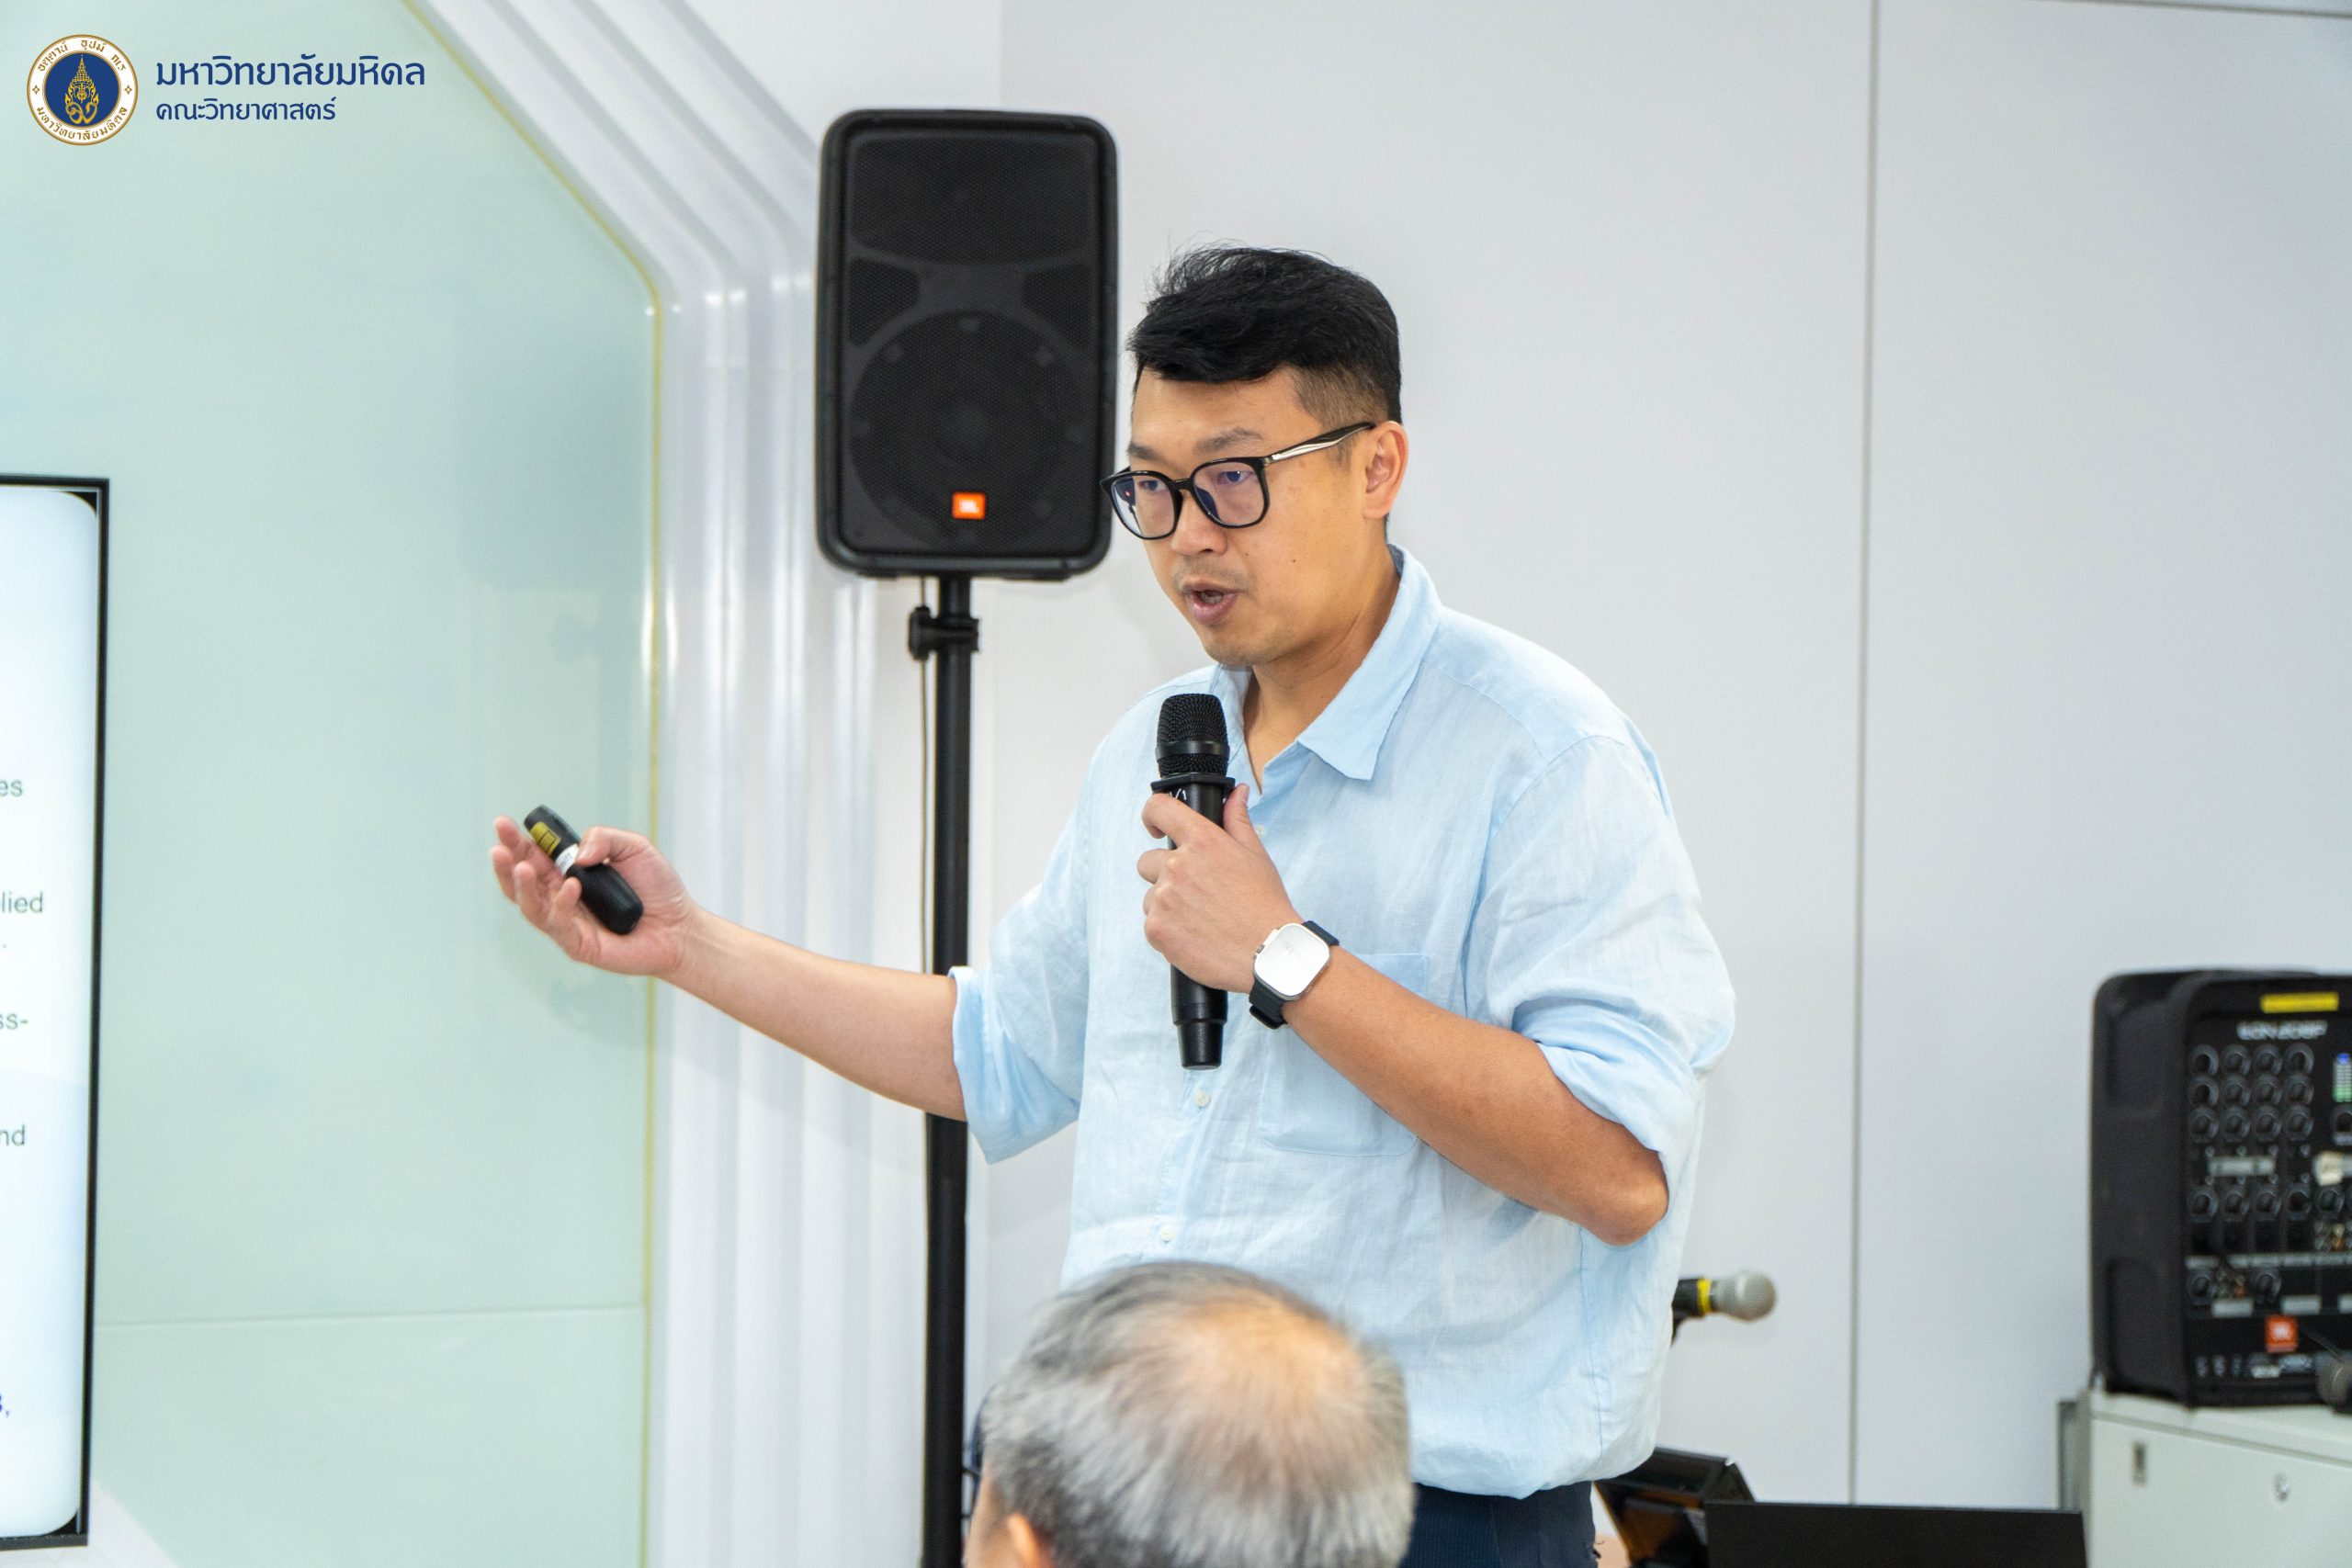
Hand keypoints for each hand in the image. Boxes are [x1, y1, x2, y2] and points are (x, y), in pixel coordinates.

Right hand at [490, 815, 696, 977]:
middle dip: (508, 862)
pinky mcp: (579, 945)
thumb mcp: (635, 848)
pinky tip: (570, 887)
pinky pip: (560, 925)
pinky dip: (562, 905)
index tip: (502, 824)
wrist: (681, 927)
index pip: (533, 856)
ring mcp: (567, 922)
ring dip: (522, 886)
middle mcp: (561, 897)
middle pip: (522, 881)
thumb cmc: (657, 888)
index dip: (516, 841)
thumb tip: (578, 853)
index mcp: (569, 872)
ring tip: (521, 867)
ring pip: (531, 906)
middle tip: (499, 845)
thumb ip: (605, 838)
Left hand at [1135, 787, 1298, 992]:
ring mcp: (1163, 899)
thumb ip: (1237, 820)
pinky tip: (1195, 935)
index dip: (1153, 815)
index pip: (1159, 809)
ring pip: (1151, 896)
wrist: (1269, 953)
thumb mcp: (1255, 855)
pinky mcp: (1156, 929)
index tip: (1156, 828)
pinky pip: (1152, 923)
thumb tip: (1238, 793)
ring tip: (1201, 919)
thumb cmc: (1265, 904)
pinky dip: (1169, 930)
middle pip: (1148, 861)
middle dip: (1165, 874)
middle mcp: (1177, 866)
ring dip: (1167, 905)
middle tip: (1196, 893)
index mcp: (1202, 841)